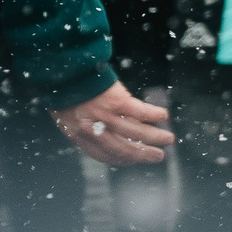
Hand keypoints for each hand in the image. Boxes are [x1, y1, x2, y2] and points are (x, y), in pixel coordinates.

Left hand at [52, 81, 174, 166]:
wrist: (63, 71)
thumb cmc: (64, 91)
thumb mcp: (66, 116)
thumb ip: (83, 128)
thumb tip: (105, 135)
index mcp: (78, 136)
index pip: (104, 155)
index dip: (122, 160)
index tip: (134, 160)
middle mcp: (93, 130)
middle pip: (123, 148)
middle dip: (144, 154)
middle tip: (159, 156)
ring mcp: (105, 115)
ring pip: (135, 132)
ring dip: (155, 137)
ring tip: (168, 139)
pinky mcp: (116, 100)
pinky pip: (140, 112)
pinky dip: (154, 115)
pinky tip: (164, 116)